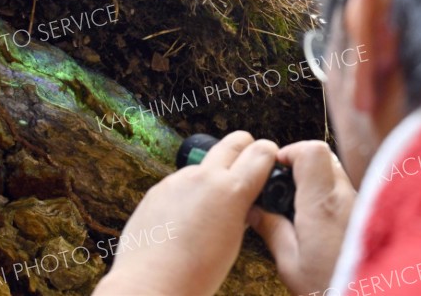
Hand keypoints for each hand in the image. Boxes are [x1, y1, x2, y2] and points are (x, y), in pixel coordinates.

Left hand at [93, 131, 278, 295]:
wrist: (151, 284)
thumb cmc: (193, 272)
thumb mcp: (235, 241)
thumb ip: (241, 210)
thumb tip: (244, 200)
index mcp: (230, 190)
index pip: (261, 151)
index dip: (269, 155)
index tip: (268, 162)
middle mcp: (203, 177)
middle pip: (235, 140)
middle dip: (245, 149)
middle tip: (246, 170)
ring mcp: (177, 180)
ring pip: (205, 165)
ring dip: (212, 177)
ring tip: (208, 211)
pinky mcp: (158, 189)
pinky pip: (181, 182)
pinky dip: (189, 193)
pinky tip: (184, 220)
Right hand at [248, 141, 355, 294]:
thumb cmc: (332, 288)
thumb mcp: (291, 265)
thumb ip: (272, 231)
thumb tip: (256, 212)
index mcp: (322, 206)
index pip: (311, 152)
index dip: (290, 152)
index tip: (275, 165)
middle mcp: (345, 198)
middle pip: (324, 155)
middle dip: (300, 162)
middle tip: (284, 184)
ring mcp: (359, 204)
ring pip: (335, 171)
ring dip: (315, 179)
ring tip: (299, 204)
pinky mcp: (367, 214)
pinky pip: (344, 190)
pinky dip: (327, 194)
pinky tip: (317, 219)